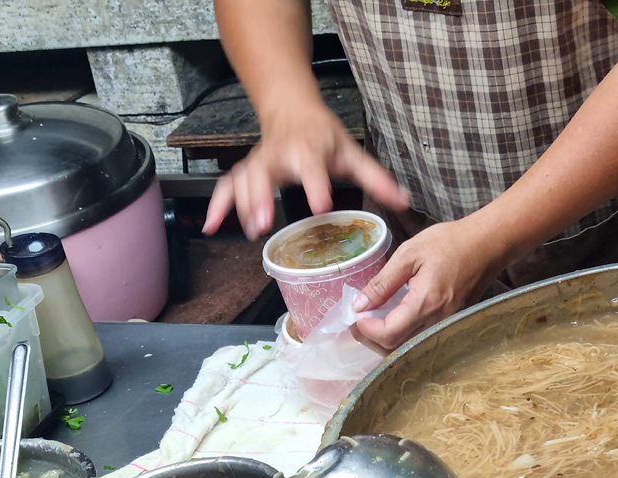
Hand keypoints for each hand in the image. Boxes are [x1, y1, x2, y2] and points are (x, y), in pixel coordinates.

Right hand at [203, 102, 409, 240]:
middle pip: (267, 173)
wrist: (292, 109)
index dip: (316, 186)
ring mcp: (260, 162)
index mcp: (310, 150)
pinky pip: (227, 186)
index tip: (321, 205)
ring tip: (250, 230)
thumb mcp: (353, 152)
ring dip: (243, 204)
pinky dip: (218, 205)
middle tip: (266, 221)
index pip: (313, 167)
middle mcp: (281, 155)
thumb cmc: (323, 135)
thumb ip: (376, 178)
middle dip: (263, 196)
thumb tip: (404, 200)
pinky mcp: (247, 169)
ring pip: (244, 180)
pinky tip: (213, 227)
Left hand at [353, 219, 504, 349]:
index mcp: (425, 304)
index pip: (389, 335)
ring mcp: (447, 327)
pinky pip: (421, 341)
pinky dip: (402, 337)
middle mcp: (438, 322)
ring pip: (408, 348)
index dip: (366, 330)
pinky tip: (393, 321)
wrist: (487, 245)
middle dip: (372, 339)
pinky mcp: (451, 325)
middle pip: (396, 348)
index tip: (356, 314)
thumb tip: (360, 305)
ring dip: (386, 341)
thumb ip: (382, 283)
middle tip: (359, 320)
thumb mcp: (408, 254)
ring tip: (372, 321)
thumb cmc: (450, 243)